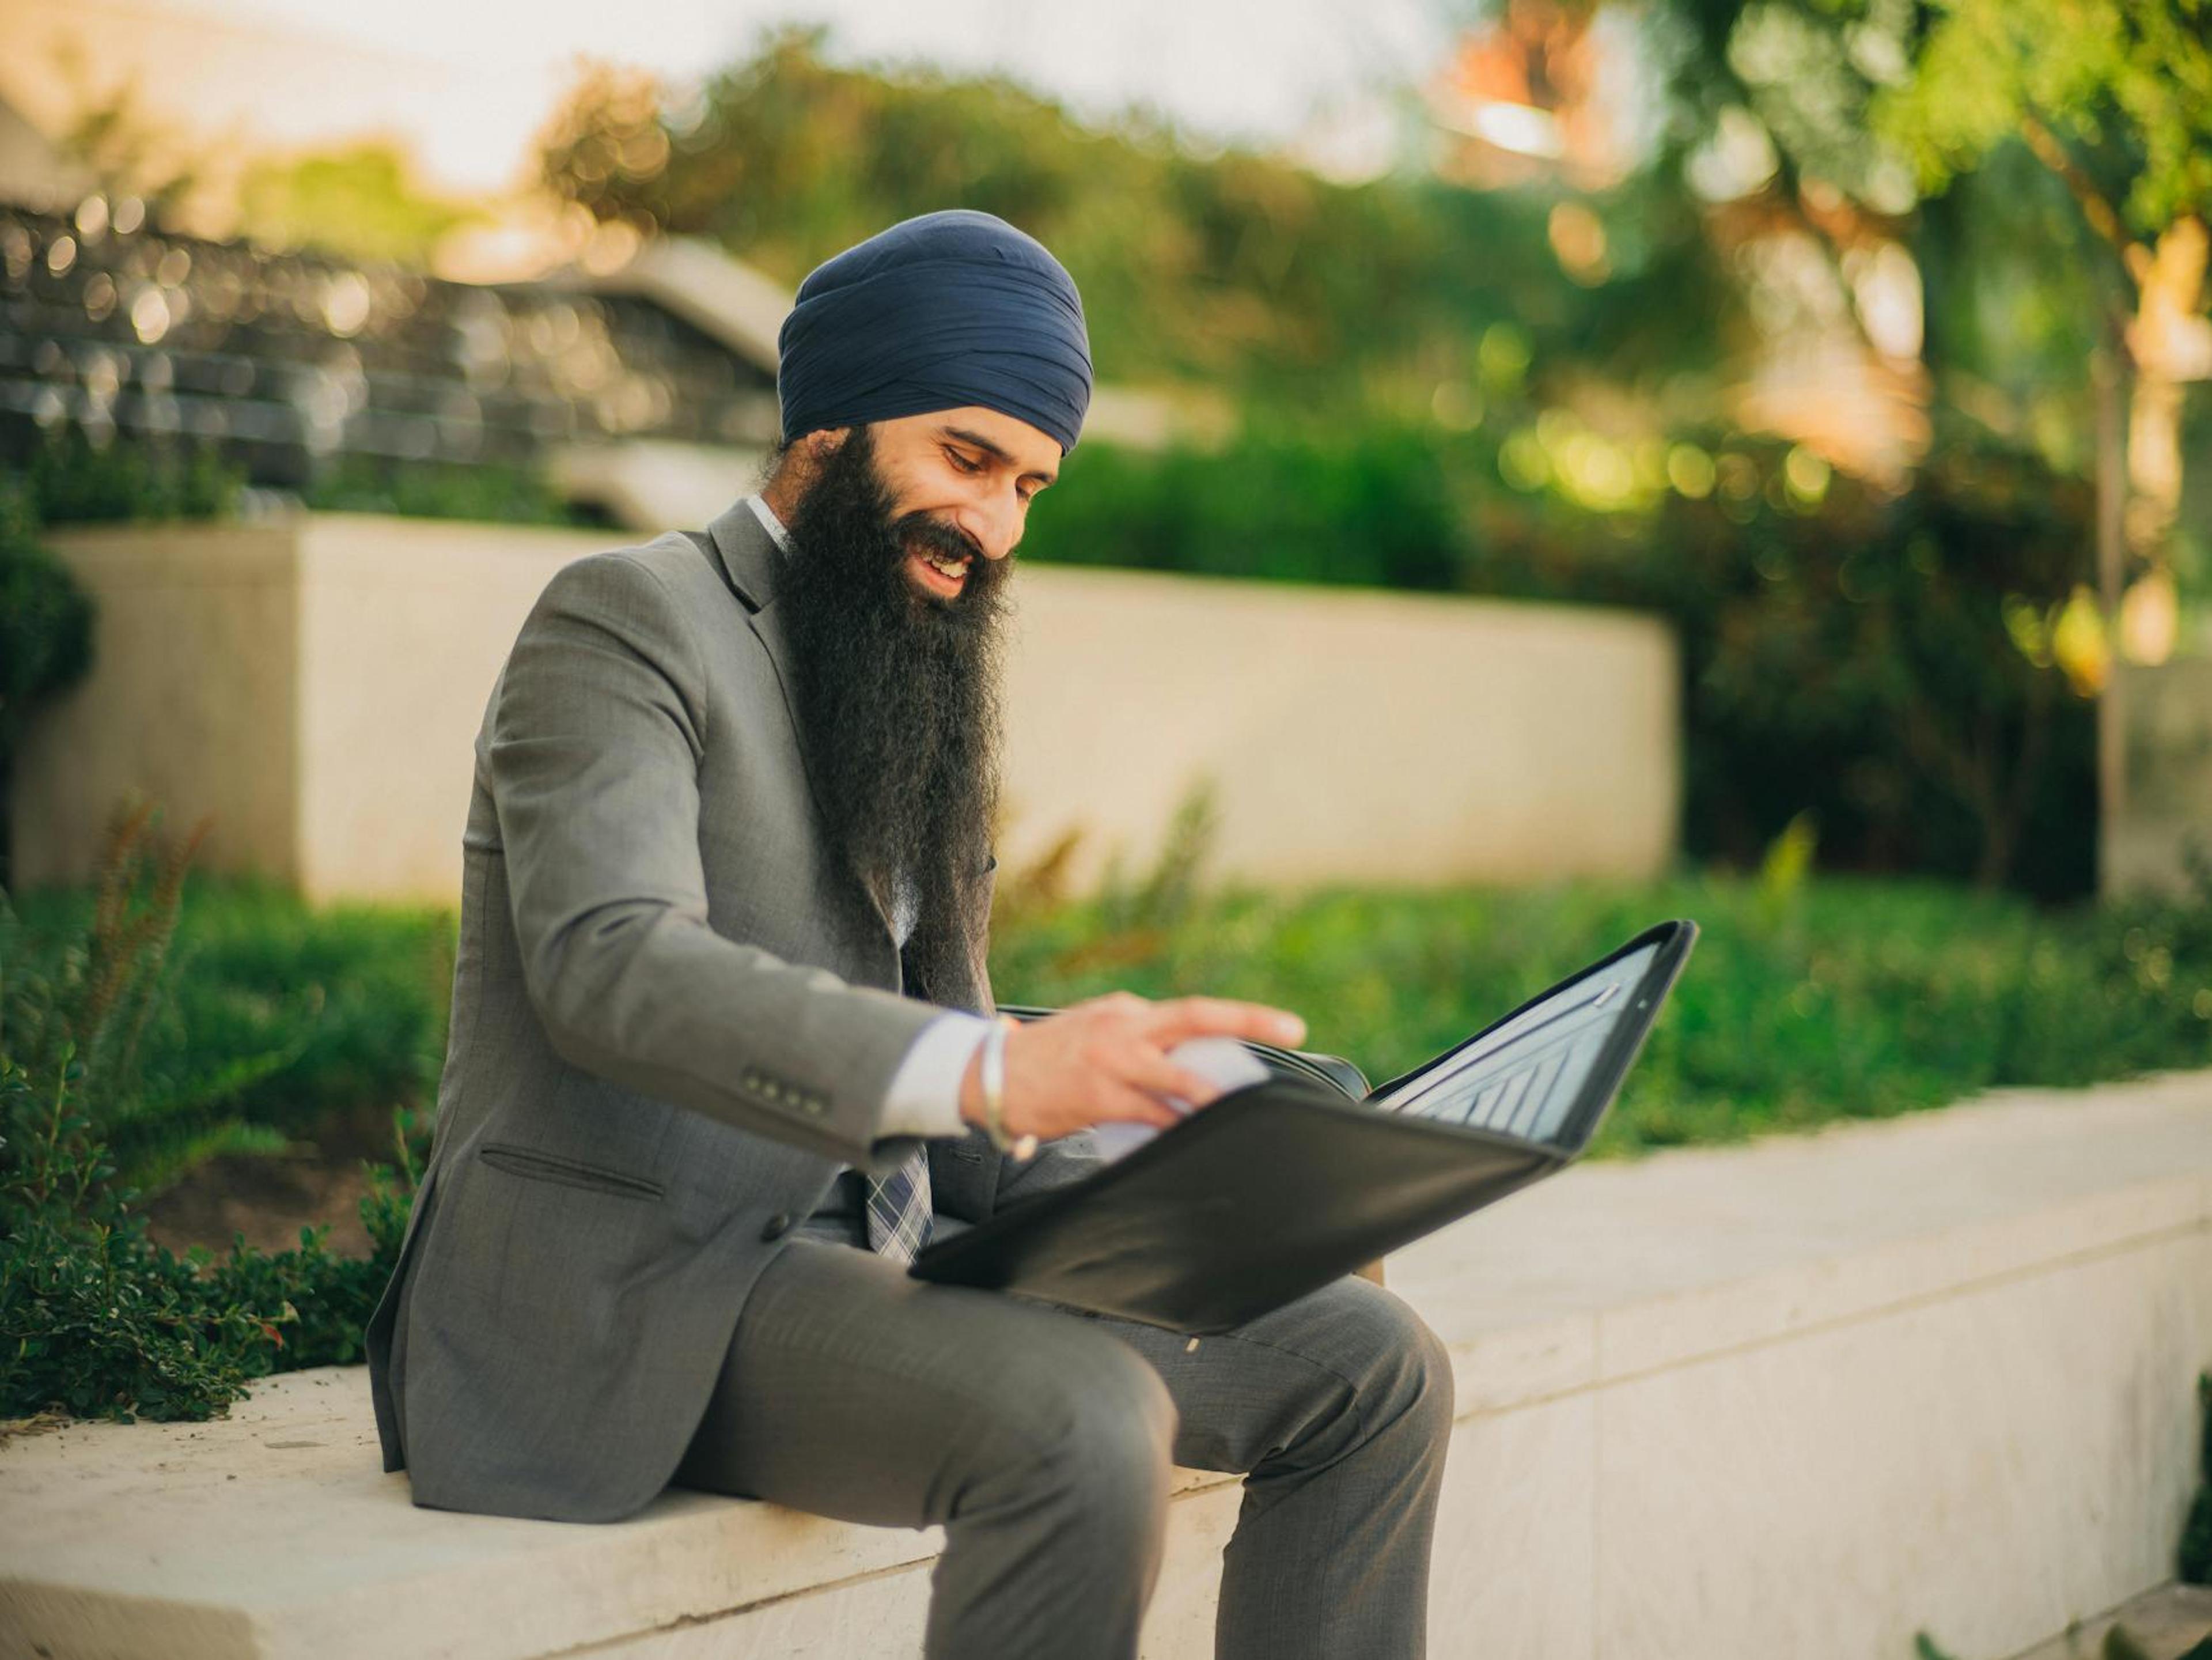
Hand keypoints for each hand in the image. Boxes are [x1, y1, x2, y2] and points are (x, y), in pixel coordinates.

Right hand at [960, 992, 1307, 1142]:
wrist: (986, 1074)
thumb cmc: (1044, 1063)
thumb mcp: (1093, 1035)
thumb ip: (1136, 1045)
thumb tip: (1183, 1075)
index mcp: (1125, 1011)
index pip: (1189, 1015)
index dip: (1236, 1022)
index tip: (1278, 1027)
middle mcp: (1124, 1025)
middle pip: (1196, 1015)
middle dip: (1248, 1019)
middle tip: (1292, 1027)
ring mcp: (1113, 1058)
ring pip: (1181, 1075)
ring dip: (1216, 1096)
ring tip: (1245, 1110)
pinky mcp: (1100, 1094)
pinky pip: (1153, 1114)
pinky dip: (1178, 1127)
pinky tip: (1193, 1139)